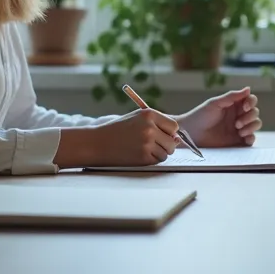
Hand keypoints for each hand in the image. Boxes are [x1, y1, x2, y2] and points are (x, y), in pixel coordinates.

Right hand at [57, 108, 179, 167]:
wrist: (97, 143)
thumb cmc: (118, 130)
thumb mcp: (137, 119)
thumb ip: (157, 124)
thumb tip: (177, 138)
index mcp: (149, 114)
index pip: (173, 126)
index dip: (169, 132)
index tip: (162, 135)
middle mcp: (150, 128)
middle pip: (172, 141)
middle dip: (166, 144)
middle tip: (153, 145)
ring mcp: (147, 143)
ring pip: (167, 152)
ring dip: (159, 153)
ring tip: (144, 149)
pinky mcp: (143, 157)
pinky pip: (158, 160)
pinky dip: (152, 159)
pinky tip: (139, 154)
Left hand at [176, 87, 260, 147]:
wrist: (190, 134)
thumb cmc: (200, 116)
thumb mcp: (215, 103)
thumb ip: (232, 96)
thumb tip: (249, 89)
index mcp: (234, 105)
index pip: (250, 100)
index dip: (251, 102)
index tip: (244, 107)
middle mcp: (238, 116)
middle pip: (255, 113)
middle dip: (250, 117)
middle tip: (237, 123)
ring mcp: (239, 129)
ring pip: (255, 125)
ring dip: (251, 126)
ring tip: (239, 131)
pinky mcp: (237, 141)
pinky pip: (251, 139)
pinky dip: (251, 137)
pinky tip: (243, 137)